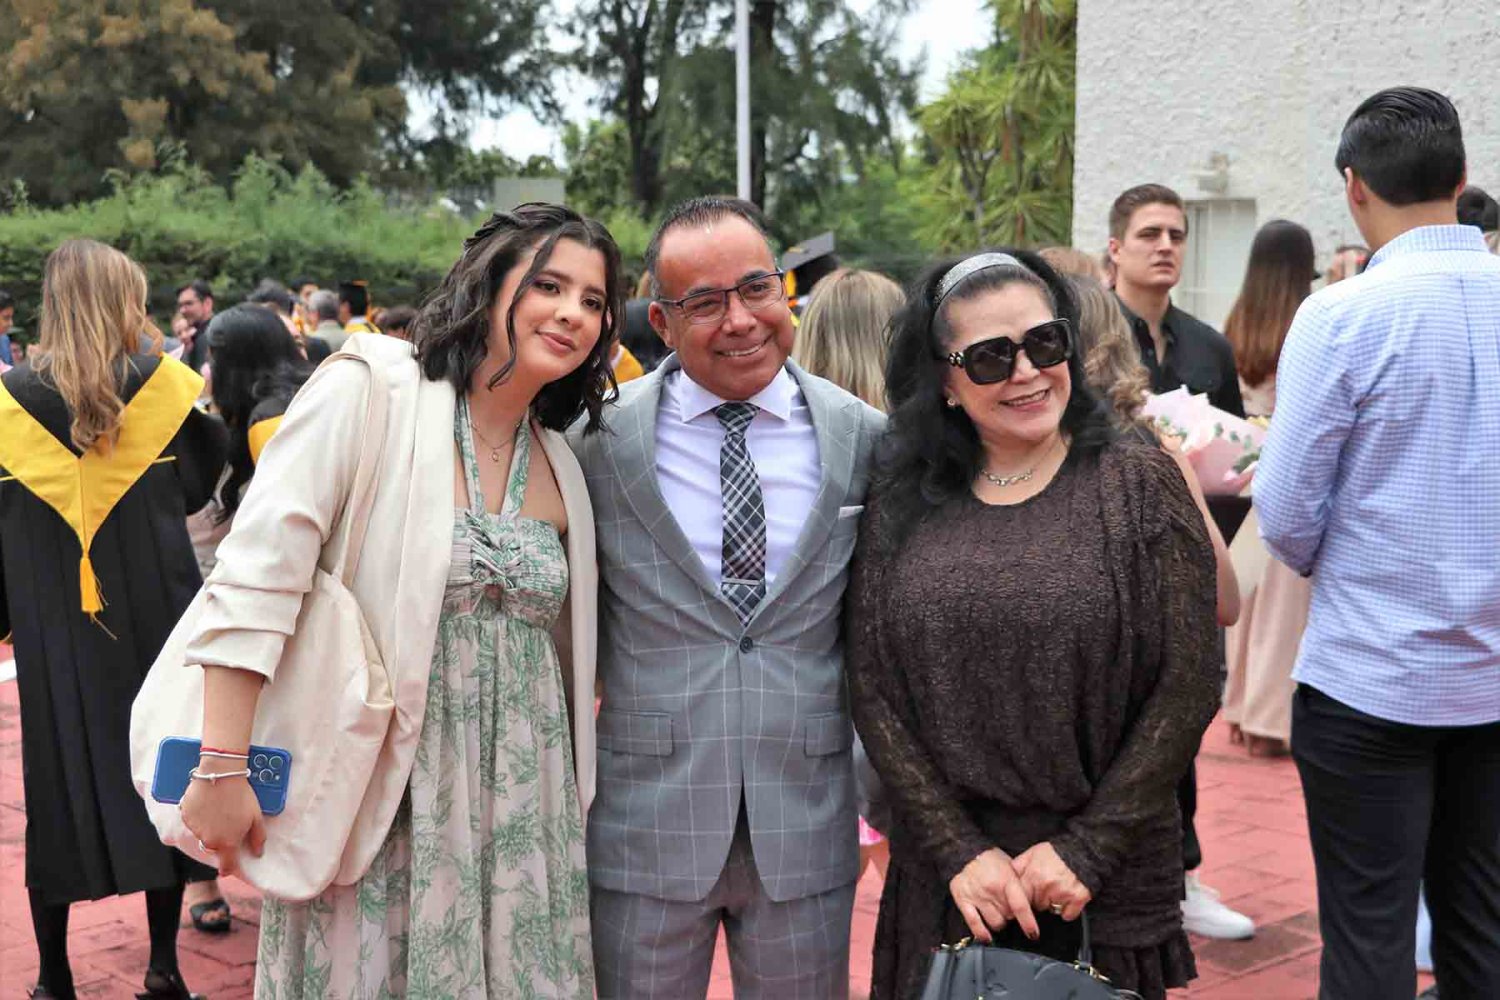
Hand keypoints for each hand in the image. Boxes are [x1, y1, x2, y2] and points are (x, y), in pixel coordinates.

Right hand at [178, 764, 265, 878]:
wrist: (221, 774)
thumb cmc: (241, 795)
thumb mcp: (256, 817)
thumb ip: (257, 838)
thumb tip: (258, 853)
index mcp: (227, 843)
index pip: (227, 866)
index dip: (230, 868)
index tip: (232, 865)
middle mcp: (208, 840)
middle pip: (214, 850)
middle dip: (221, 843)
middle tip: (228, 825)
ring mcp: (195, 829)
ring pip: (202, 836)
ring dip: (209, 829)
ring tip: (218, 811)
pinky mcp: (185, 816)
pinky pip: (192, 823)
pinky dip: (199, 818)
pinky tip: (207, 805)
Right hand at [949, 848, 1039, 942]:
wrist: (966, 852)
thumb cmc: (993, 862)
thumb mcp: (1011, 868)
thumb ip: (1020, 886)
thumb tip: (1035, 905)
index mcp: (1007, 880)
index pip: (1020, 906)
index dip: (1028, 923)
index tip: (1033, 934)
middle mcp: (992, 889)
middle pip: (1009, 917)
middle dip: (1011, 916)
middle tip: (1008, 909)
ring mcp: (977, 895)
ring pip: (994, 923)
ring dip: (998, 922)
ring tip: (997, 913)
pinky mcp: (963, 900)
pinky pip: (974, 923)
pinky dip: (981, 932)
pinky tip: (986, 937)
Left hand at [1010, 842, 1090, 920]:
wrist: (1081, 851)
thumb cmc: (1055, 854)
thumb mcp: (1032, 854)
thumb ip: (1017, 866)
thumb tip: (1005, 877)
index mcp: (1033, 875)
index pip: (1020, 897)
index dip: (1022, 898)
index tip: (1025, 898)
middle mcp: (1046, 885)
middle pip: (1036, 905)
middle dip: (1038, 899)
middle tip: (1045, 887)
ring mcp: (1062, 893)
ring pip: (1051, 911)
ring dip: (1053, 904)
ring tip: (1057, 889)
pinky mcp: (1078, 899)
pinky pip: (1068, 915)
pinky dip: (1068, 911)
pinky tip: (1068, 899)